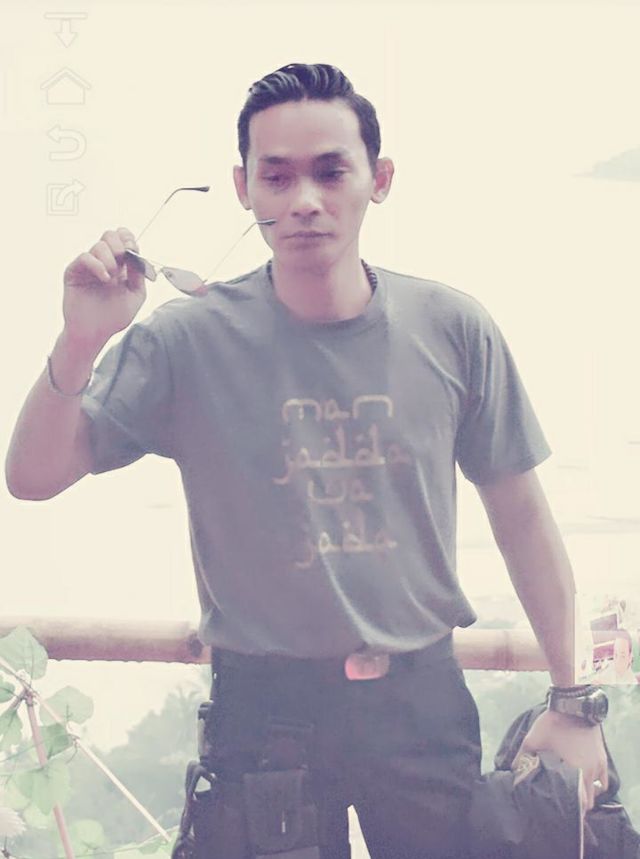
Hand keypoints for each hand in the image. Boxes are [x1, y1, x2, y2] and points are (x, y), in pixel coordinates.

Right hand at [63, 227, 146, 348]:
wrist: (94, 333)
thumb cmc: (114, 317)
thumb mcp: (135, 296)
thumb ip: (139, 276)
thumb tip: (137, 257)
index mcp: (120, 265)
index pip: (123, 239)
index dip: (128, 238)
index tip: (132, 248)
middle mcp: (103, 262)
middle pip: (109, 235)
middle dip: (119, 245)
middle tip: (122, 260)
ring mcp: (88, 266)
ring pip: (99, 246)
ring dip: (110, 260)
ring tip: (111, 280)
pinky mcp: (74, 272)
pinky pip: (85, 257)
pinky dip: (97, 265)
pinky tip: (104, 278)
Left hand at [513, 708, 608, 811]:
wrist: (573, 705)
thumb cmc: (553, 724)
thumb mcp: (532, 740)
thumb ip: (522, 757)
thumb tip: (513, 770)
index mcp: (575, 771)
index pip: (580, 803)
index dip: (572, 810)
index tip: (562, 810)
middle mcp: (590, 773)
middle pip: (589, 801)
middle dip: (578, 805)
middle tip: (565, 803)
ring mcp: (598, 766)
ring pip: (596, 791)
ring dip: (587, 794)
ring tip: (573, 793)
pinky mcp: (602, 758)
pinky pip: (603, 779)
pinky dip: (595, 784)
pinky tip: (583, 780)